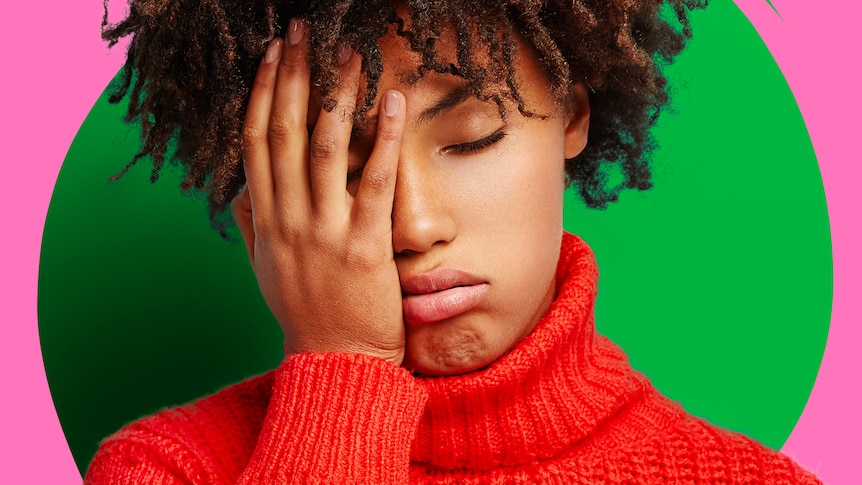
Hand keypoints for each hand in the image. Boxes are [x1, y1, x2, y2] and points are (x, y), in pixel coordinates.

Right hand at [231, 20, 406, 364]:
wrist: (334, 363)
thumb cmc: (305, 315)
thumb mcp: (266, 270)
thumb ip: (252, 228)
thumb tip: (239, 195)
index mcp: (265, 221)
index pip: (256, 143)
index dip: (263, 94)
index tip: (271, 56)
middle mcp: (288, 220)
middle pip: (285, 134)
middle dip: (292, 77)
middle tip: (300, 32)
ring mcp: (324, 231)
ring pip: (325, 149)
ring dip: (335, 96)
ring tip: (348, 54)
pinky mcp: (363, 245)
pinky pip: (373, 181)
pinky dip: (384, 138)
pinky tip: (392, 101)